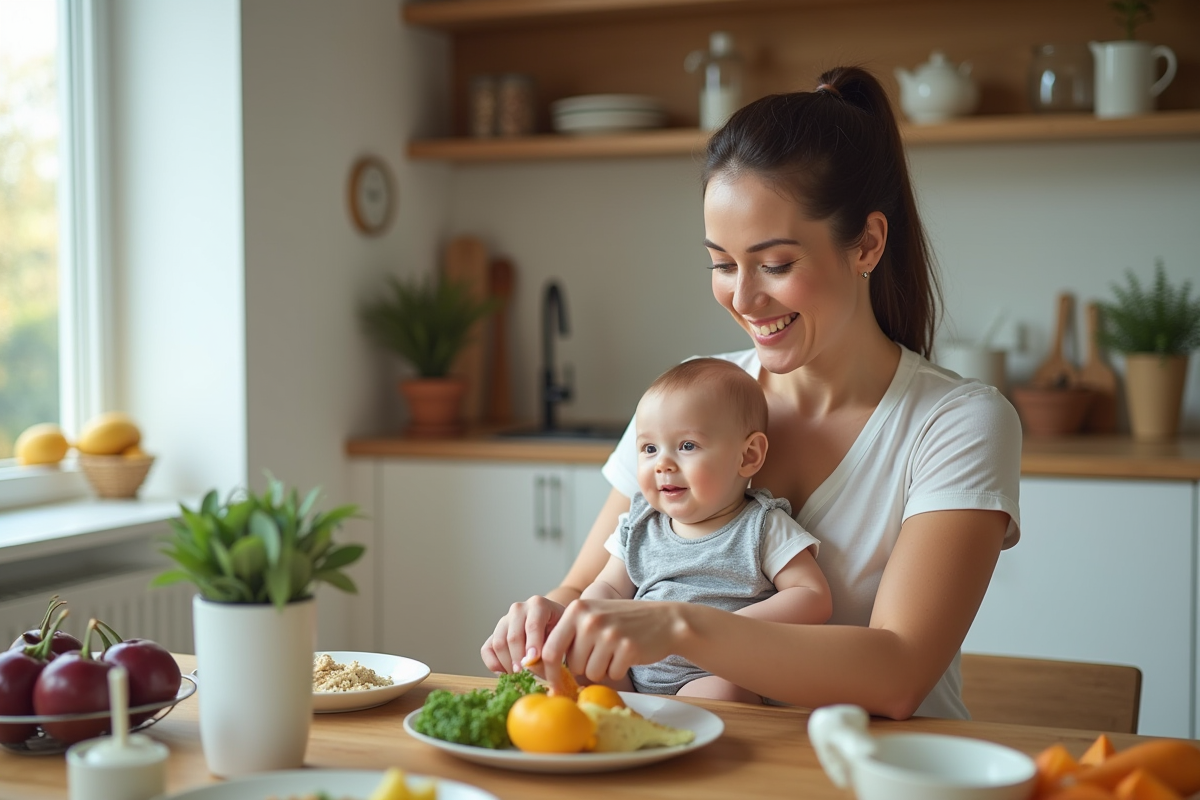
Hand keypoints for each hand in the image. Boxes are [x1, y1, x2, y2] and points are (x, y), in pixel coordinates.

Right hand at [481, 595, 566, 673]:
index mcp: (539, 605)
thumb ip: (554, 647)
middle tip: (526, 675)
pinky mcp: (494, 633)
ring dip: (507, 664)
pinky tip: (507, 673)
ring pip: (498, 643)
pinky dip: (494, 664)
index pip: (533, 625)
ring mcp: (504, 620)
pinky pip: (486, 650)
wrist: (552, 623)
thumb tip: (542, 669)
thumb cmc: (560, 632)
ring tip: (519, 676)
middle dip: (519, 659)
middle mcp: (519, 609)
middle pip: (513, 636)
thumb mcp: (564, 635)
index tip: (534, 660)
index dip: (533, 644)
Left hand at [541, 598, 686, 690]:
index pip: (549, 650)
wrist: (664, 620)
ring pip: (591, 673)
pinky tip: (627, 654)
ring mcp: (609, 633)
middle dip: (584, 668)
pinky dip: (618, 670)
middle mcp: (589, 619)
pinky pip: (611, 674)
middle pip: (572, 665)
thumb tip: (542, 668)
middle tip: (601, 654)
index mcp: (575, 610)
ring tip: (615, 651)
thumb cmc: (622, 622)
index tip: (553, 685)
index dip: (549, 673)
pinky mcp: (627, 647)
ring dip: (602, 669)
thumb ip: (568, 636)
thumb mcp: (592, 618)